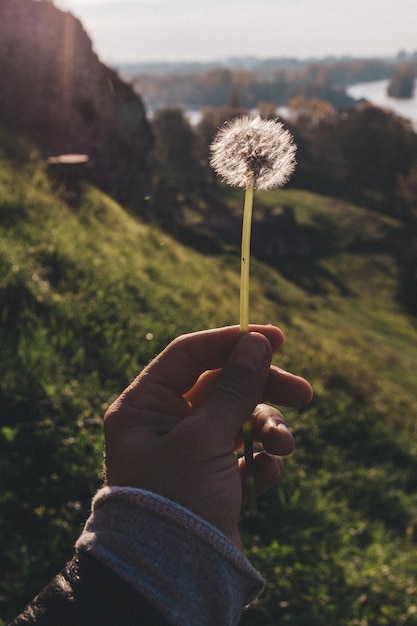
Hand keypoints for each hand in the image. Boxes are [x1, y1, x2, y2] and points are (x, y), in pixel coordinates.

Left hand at [104, 325, 311, 547]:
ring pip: (239, 418)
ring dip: (267, 428)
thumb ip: (234, 387)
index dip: (232, 343)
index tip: (275, 338)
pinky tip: (265, 477)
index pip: (190, 354)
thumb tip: (256, 341)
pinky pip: (245, 452)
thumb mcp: (206, 436)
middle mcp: (165, 422)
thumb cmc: (178, 500)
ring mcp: (192, 449)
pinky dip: (261, 460)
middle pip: (222, 385)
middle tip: (303, 394)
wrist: (176, 577)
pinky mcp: (214, 475)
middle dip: (263, 389)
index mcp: (145, 405)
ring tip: (282, 447)